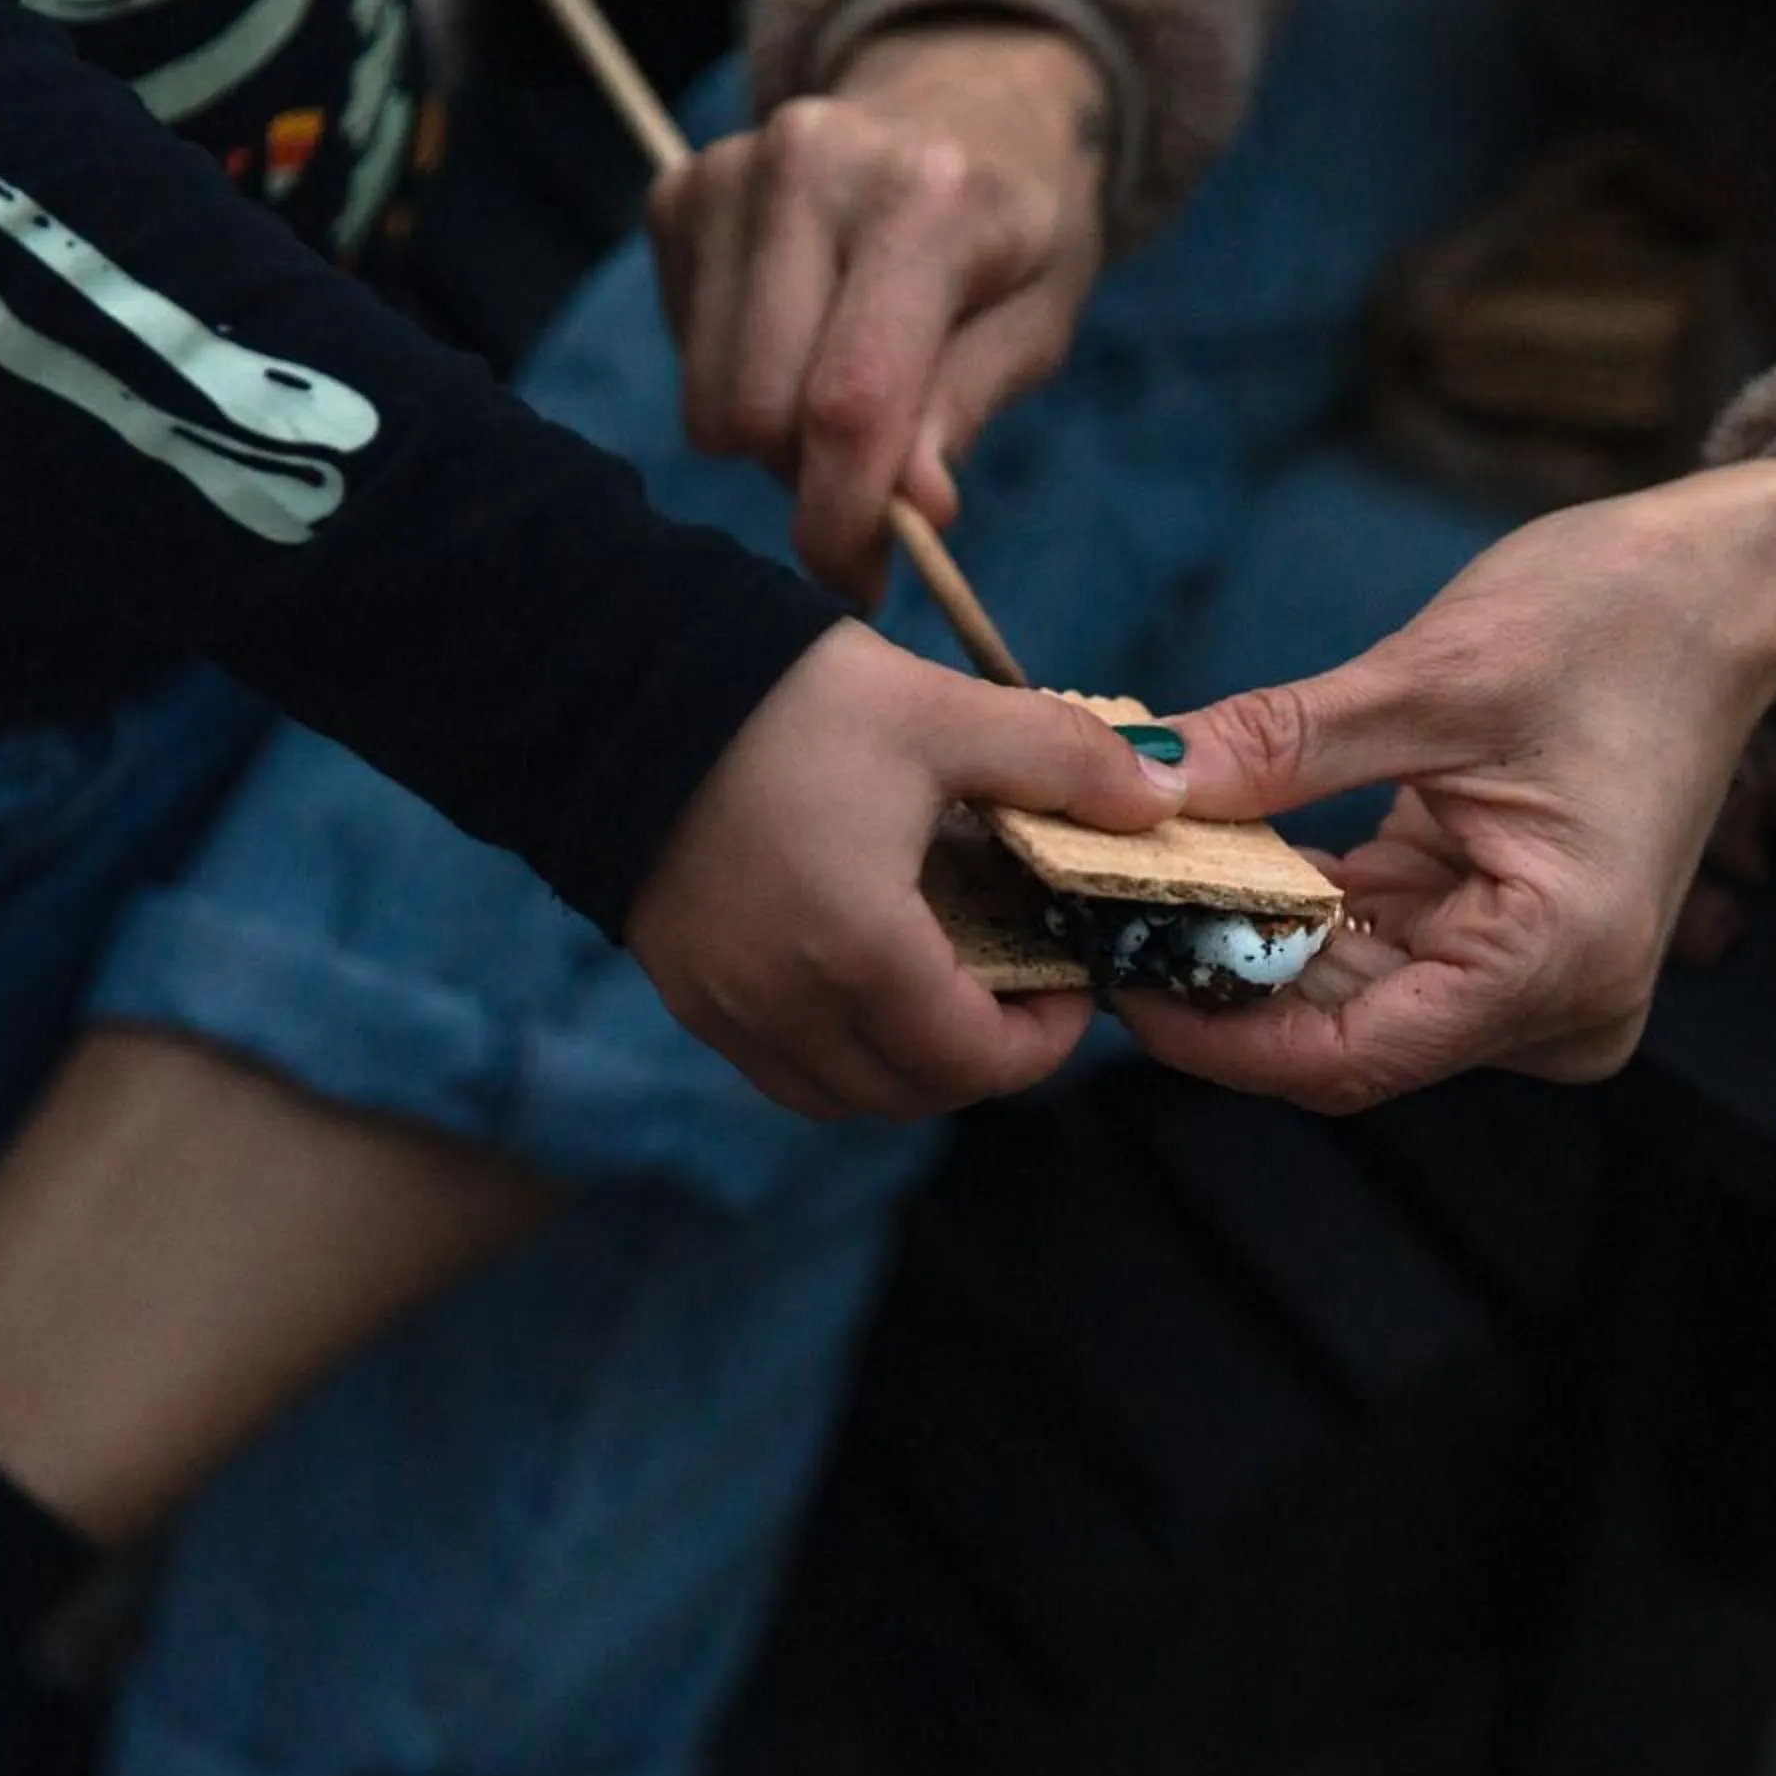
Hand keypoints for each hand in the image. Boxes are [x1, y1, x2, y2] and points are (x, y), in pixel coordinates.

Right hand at [627, 619, 1185, 1119]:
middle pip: (913, 1093)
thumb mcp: (943, 715)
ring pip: (842, 1094)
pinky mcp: (685, 991)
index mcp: (858, 952)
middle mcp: (785, 1006)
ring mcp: (725, 1008)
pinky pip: (780, 1067)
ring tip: (948, 978)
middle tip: (1024, 980)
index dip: (1043, 1039)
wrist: (611, 681)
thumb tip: (1164, 798)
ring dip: (910, 1061)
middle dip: (984, 1056)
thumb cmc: (785, 698)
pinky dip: (839, 1048)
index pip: (974, 1063)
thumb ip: (1065, 762)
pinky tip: (865, 972)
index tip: (1072, 978)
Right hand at [651, 22, 1111, 599]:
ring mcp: (729, 172)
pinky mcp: (679, 193)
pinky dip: (738, 380)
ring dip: (772, 439)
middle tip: (872, 479)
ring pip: (709, 400)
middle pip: (758, 412)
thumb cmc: (1013, 236)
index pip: (850, 400)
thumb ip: (966, 407)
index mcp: (923, 200)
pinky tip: (799, 339)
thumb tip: (911, 510)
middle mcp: (810, 167)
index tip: (858, 583)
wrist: (964, 106)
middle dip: (811, 478)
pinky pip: (684, 359)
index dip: (843, 517)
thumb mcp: (1037, 320)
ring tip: (841, 401)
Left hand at [1120, 459, 1775, 1112]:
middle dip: (1211, 970)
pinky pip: (1375, 948)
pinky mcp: (1506, 940)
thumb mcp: (1436, 674)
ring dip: (1242, 938)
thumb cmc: (1622, 618)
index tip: (1105, 974)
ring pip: (1344, 995)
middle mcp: (1555, 1004)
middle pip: (1337, 1031)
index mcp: (1556, 960)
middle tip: (1085, 903)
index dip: (1211, 1032)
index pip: (1345, 1055)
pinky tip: (1207, 854)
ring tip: (1127, 872)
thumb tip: (1137, 781)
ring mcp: (1533, 980)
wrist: (1734, 588)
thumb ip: (1283, 747)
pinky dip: (1294, 907)